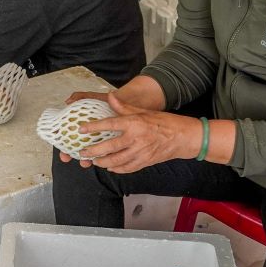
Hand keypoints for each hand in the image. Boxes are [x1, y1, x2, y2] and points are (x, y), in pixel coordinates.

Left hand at [65, 93, 200, 171]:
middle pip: (109, 147)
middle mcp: (136, 139)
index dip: (94, 127)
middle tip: (83, 152)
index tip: (82, 129)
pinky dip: (117, 169)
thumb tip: (109, 96)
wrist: (183, 137)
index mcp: (135, 123)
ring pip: (117, 161)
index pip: (109, 124)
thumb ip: (124, 107)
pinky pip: (127, 168)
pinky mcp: (145, 162)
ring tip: (94, 161)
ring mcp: (141, 152)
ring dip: (103, 162)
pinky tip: (110, 167)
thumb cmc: (164, 122)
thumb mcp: (143, 111)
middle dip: (93, 151)